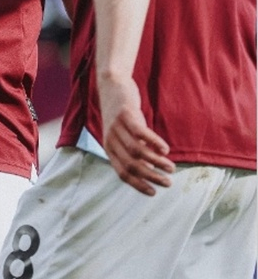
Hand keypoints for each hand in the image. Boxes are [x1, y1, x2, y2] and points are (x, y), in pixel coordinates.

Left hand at [100, 76, 174, 195]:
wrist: (112, 86)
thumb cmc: (122, 115)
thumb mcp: (122, 135)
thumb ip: (133, 151)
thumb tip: (149, 170)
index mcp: (109, 148)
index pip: (122, 173)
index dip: (138, 184)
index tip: (154, 192)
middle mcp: (111, 139)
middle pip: (131, 164)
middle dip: (151, 177)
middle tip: (168, 183)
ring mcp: (117, 127)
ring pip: (137, 151)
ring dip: (156, 162)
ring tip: (171, 167)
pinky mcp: (125, 115)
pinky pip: (140, 133)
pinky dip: (154, 142)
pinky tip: (165, 149)